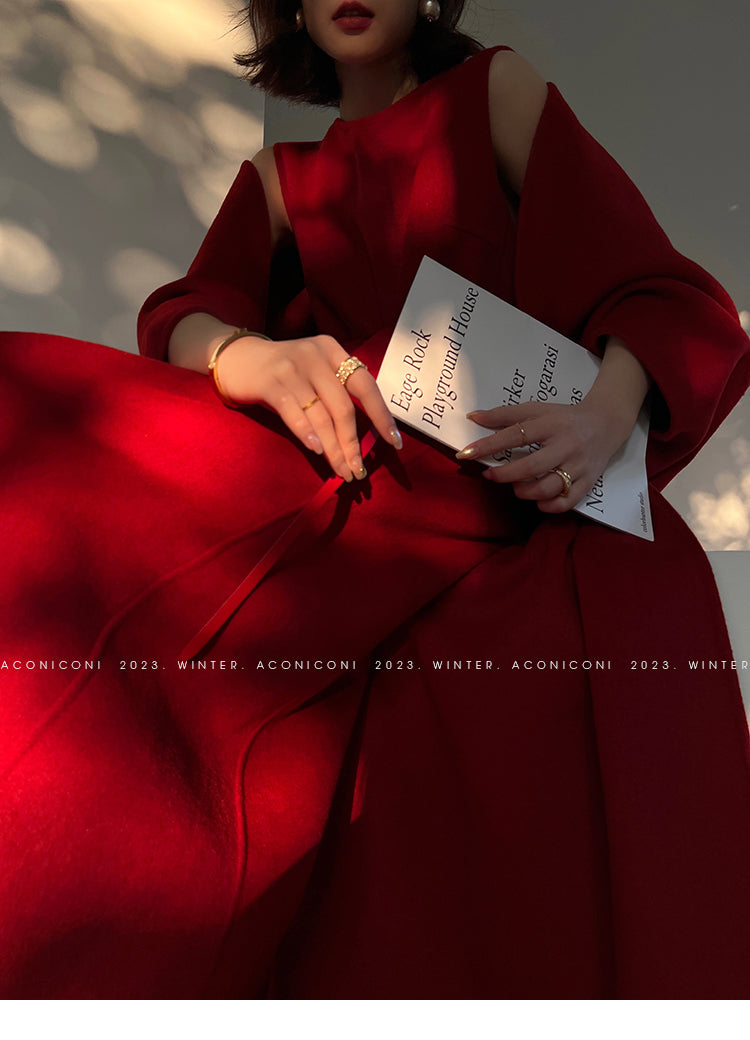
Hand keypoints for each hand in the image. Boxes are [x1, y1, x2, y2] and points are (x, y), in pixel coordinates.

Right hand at [217, 333, 401, 481]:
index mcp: (334, 352)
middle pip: (343, 407)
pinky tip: (316, 450)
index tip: (394, 443)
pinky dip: (307, 433)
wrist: (236, 358)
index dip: (382, 416)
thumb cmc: (284, 373)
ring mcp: (292, 368)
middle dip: (352, 443)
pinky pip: (294, 412)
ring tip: (341, 470)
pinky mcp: (270, 382)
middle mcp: (316, 356)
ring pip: (321, 415)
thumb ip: (337, 394)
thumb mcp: (315, 372)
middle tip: (357, 470)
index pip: (366, 386)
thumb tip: (362, 438)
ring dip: (333, 447)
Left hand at [455, 399, 633, 511]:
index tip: (466, 453)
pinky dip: (547, 506)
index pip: (516, 435)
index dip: (488, 445)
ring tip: (516, 486)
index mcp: (551, 424)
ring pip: (548, 488)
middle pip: (531, 466)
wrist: (606, 423)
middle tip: (490, 475)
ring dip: (524, 492)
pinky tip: (537, 500)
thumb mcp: (536, 410)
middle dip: (504, 475)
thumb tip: (472, 417)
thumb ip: (504, 414)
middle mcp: (566, 445)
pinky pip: (566, 502)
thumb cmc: (564, 418)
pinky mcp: (588, 482)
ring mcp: (578, 466)